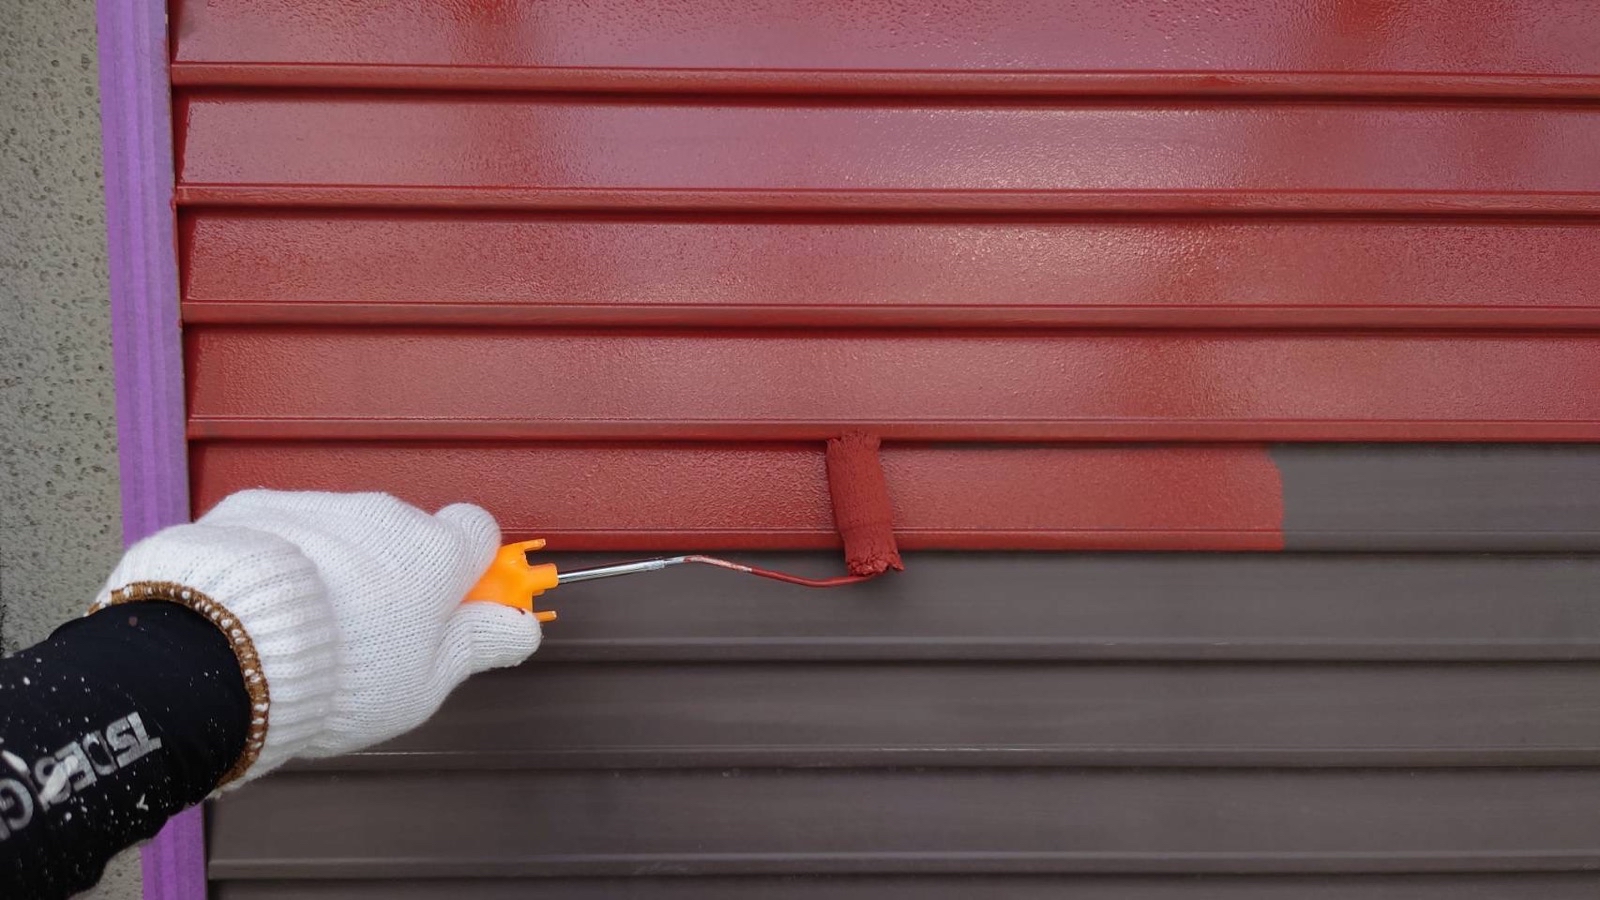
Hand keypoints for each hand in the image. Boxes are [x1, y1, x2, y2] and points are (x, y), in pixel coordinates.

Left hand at [94, 491, 538, 785]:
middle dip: (396, 574)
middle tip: (370, 637)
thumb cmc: (339, 673)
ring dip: (338, 568)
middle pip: (407, 535)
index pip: (478, 530)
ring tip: (304, 631)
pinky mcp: (258, 506)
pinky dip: (284, 559)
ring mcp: (319, 504)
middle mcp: (383, 515)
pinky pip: (287, 530)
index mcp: (436, 552)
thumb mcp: (426, 681)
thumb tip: (522, 627)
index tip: (454, 607)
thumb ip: (478, 645)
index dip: (469, 569)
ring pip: (344, 532)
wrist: (226, 649)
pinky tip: (260, 608)